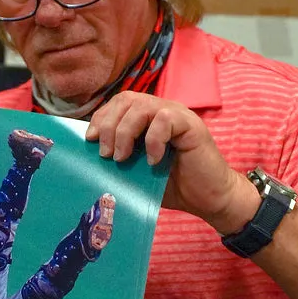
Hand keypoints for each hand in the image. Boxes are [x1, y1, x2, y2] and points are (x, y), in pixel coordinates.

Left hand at [86, 91, 259, 233]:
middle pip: (126, 99)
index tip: (90, 140)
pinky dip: (153, 140)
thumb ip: (119, 156)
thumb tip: (90, 155)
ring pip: (142, 106)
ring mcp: (177, 115)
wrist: (207, 198)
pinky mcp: (191, 125)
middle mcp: (161, 110)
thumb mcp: (136, 169)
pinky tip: (152, 161)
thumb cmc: (171, 185)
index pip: (118, 103)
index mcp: (146, 118)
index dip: (101, 118)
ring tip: (122, 158)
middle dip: (109, 125)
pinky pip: (165, 119)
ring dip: (125, 132)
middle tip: (106, 154)